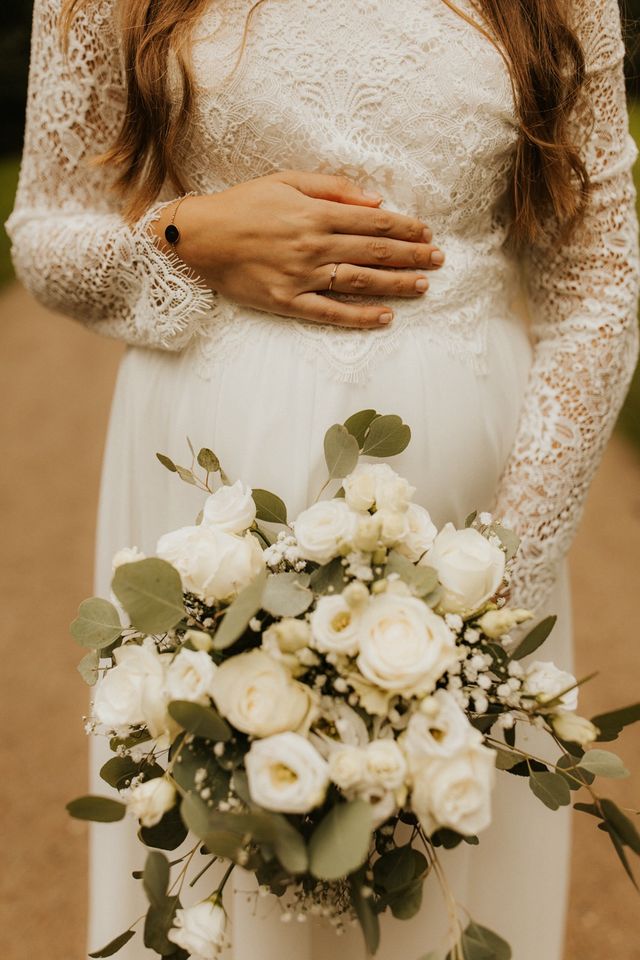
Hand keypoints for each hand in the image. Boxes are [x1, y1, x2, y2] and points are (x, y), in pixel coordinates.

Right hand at [152, 170, 444, 328]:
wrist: (199, 236)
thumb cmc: (243, 204)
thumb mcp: (287, 181)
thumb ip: (332, 189)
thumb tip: (374, 200)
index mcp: (316, 214)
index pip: (373, 221)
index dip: (404, 227)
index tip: (427, 232)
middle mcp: (314, 246)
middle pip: (374, 251)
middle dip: (411, 255)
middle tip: (438, 260)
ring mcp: (302, 276)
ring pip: (360, 281)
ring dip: (395, 284)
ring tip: (422, 286)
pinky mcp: (288, 301)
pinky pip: (330, 312)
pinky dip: (359, 316)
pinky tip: (384, 318)